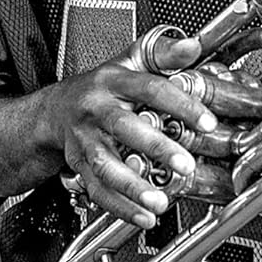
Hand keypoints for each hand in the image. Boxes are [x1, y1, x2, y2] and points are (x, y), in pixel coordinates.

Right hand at [40, 34, 218, 229]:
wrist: (55, 109)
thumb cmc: (102, 85)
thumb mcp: (132, 60)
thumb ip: (165, 54)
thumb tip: (193, 46)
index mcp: (113, 80)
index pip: (150, 88)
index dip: (180, 104)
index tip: (207, 122)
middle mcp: (95, 109)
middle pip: (124, 127)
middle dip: (156, 147)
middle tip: (185, 163)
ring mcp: (84, 139)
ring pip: (105, 164)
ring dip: (133, 186)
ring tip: (160, 201)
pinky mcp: (78, 165)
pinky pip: (97, 189)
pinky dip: (120, 207)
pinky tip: (144, 216)